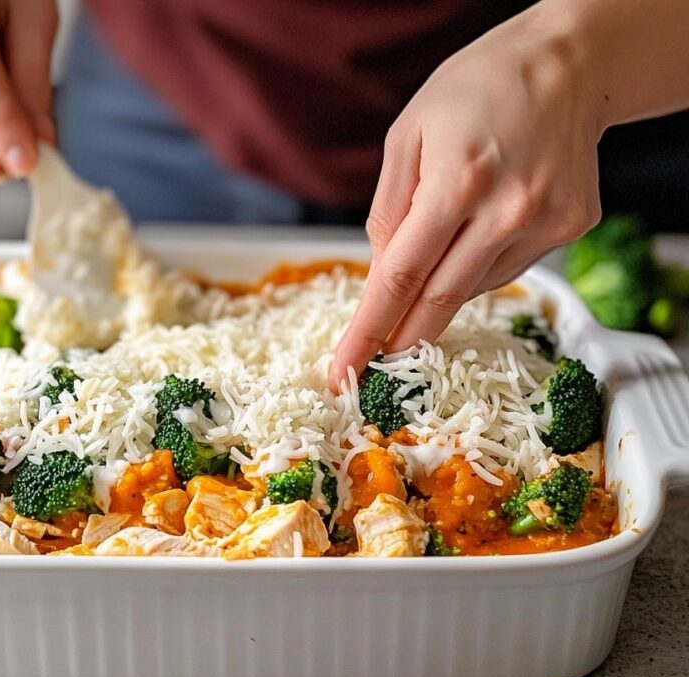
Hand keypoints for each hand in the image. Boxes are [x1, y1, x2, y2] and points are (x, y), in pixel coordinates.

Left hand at [329, 8, 602, 390]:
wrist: (567, 64)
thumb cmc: (474, 89)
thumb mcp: (407, 135)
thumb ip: (388, 211)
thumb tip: (381, 277)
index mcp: (458, 181)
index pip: (402, 277)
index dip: (369, 331)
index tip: (345, 371)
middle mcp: (508, 208)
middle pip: (440, 300)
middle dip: (402, 337)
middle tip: (376, 361)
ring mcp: (546, 221)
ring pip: (474, 288)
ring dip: (440, 290)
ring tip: (440, 243)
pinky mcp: (571, 226)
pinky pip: (507, 270)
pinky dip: (476, 267)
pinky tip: (477, 231)